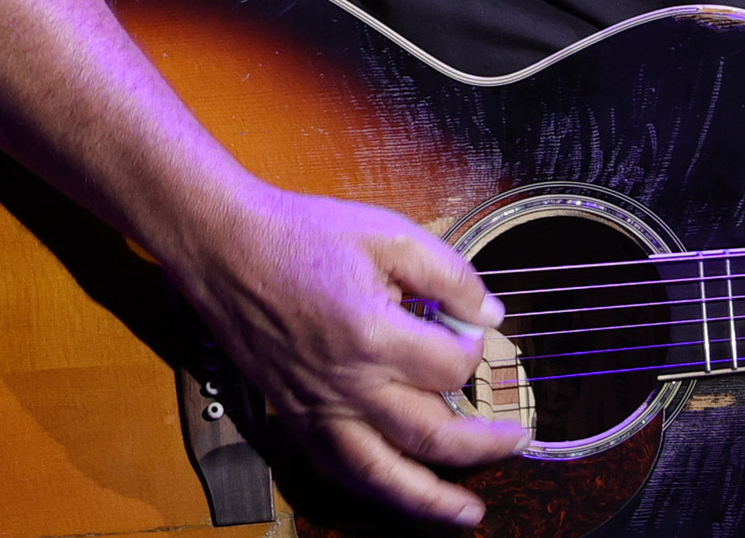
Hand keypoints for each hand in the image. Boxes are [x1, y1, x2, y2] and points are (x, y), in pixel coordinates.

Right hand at [166, 184, 530, 525]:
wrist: (228, 250)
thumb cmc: (304, 237)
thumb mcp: (389, 234)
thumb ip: (449, 274)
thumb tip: (489, 313)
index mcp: (374, 336)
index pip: (452, 368)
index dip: (476, 349)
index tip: (474, 329)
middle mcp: (347, 385)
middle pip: (431, 437)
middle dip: (483, 445)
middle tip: (516, 441)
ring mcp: (318, 409)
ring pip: (383, 475)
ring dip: (430, 500)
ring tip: (467, 513)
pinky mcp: (297, 417)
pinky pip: (341, 469)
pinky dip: (377, 489)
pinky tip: (400, 493)